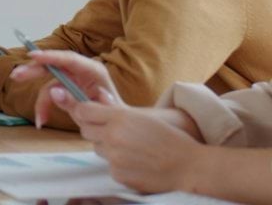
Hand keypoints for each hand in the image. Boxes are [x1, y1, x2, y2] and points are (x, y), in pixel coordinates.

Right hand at [11, 49, 120, 126]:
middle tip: (16, 76)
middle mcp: (81, 72)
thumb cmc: (115, 116)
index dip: (50, 56)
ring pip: (49, 83)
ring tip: (39, 119)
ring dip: (40, 100)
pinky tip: (42, 120)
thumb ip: (75, 102)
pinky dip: (46, 107)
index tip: (32, 56)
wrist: (121, 128)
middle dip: (33, 71)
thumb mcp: (96, 111)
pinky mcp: (68, 89)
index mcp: (94, 71)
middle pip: (53, 66)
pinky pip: (52, 94)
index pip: (69, 59)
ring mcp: (74, 80)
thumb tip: (53, 91)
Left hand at [61, 96, 206, 193]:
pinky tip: (136, 163)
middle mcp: (113, 136)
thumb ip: (115, 110)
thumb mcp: (143, 117)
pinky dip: (118, 165)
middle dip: (95, 130)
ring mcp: (114, 157)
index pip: (83, 111)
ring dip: (107, 148)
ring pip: (97, 149)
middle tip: (112, 132)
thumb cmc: (169, 139)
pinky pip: (109, 166)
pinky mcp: (118, 174)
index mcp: (120, 117)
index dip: (84, 112)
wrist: (189, 167)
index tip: (89, 114)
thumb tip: (95, 98)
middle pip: (85, 131)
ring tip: (130, 148)